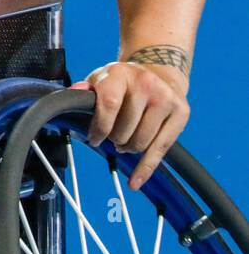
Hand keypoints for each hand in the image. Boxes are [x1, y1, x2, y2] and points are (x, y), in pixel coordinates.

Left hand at [69, 57, 189, 189]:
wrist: (159, 71)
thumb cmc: (124, 82)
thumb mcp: (102, 78)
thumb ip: (85, 90)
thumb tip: (71, 96)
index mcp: (121, 73)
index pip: (109, 104)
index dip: (99, 127)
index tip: (94, 138)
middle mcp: (145, 83)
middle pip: (124, 129)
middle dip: (114, 139)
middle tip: (114, 136)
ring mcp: (165, 98)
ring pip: (140, 142)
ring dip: (128, 148)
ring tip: (126, 140)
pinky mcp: (180, 112)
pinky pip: (160, 150)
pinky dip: (145, 169)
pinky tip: (135, 182)